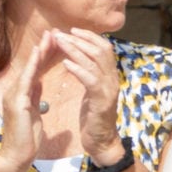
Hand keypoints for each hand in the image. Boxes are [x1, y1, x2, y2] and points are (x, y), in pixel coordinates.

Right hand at [0, 30, 64, 171]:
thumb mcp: (33, 113)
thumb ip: (34, 96)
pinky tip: (38, 54)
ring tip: (49, 36)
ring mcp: (14, 95)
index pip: (35, 69)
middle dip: (43, 48)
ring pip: (29, 68)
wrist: (17, 156)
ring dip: (39, 52)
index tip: (56, 41)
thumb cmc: (26, 138)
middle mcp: (15, 90)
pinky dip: (32, 66)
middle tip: (54, 30)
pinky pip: (26, 80)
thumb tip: (38, 82)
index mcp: (21, 93)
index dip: (45, 55)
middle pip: (32, 65)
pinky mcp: (16, 102)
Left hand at [55, 29, 125, 162]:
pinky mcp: (102, 101)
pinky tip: (65, 63)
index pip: (105, 47)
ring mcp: (109, 90)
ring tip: (59, 42)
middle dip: (79, 39)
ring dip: (75, 49)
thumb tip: (80, 60)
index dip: (89, 36)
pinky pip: (90, 80)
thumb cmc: (94, 118)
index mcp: (111, 76)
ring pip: (94, 61)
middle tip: (60, 33)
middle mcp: (113, 79)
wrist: (102, 142)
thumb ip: (90, 75)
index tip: (72, 30)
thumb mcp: (93, 92)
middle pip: (100, 50)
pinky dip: (78, 69)